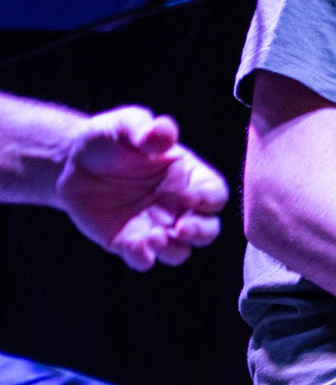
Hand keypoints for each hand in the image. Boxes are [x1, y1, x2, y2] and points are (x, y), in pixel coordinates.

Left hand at [55, 107, 228, 270]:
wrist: (71, 162)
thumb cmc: (108, 138)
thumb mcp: (125, 124)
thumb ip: (146, 128)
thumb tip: (163, 133)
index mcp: (187, 177)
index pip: (214, 193)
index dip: (209, 199)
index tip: (190, 196)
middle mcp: (177, 206)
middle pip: (208, 229)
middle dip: (200, 233)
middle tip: (181, 229)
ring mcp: (155, 227)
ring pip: (180, 251)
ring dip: (173, 250)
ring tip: (154, 237)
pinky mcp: (129, 243)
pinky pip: (144, 260)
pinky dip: (143, 258)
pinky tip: (134, 246)